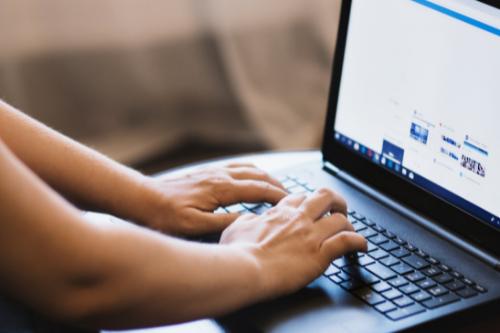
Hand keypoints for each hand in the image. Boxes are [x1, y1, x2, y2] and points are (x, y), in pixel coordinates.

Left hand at [139, 164, 287, 235]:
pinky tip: (251, 178)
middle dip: (278, 184)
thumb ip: (227, 222)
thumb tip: (252, 221)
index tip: (293, 203)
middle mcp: (220, 175)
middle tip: (291, 196)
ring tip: (276, 187)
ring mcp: (213, 171)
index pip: (260, 189)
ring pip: (249, 168)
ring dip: (266, 176)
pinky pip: (236, 167)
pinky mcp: (206, 172)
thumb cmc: (166, 215)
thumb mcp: (197, 226)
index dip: (279, 196)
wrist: (143, 199)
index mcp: (221, 188)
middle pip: (259, 175)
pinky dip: (251, 171)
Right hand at [220, 188, 366, 300]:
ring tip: (350, 231)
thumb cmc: (236, 253)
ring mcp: (310, 235)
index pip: (299, 198)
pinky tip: (362, 247)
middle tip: (338, 210)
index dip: (308, 202)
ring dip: (348, 225)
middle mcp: (297, 219)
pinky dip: (359, 243)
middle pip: (324, 197)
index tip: (310, 209)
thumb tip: (250, 219)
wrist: (243, 269)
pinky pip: (347, 241)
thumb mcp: (235, 228)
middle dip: (335, 202)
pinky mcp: (320, 254)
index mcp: (278, 213)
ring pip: (340, 219)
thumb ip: (247, 221)